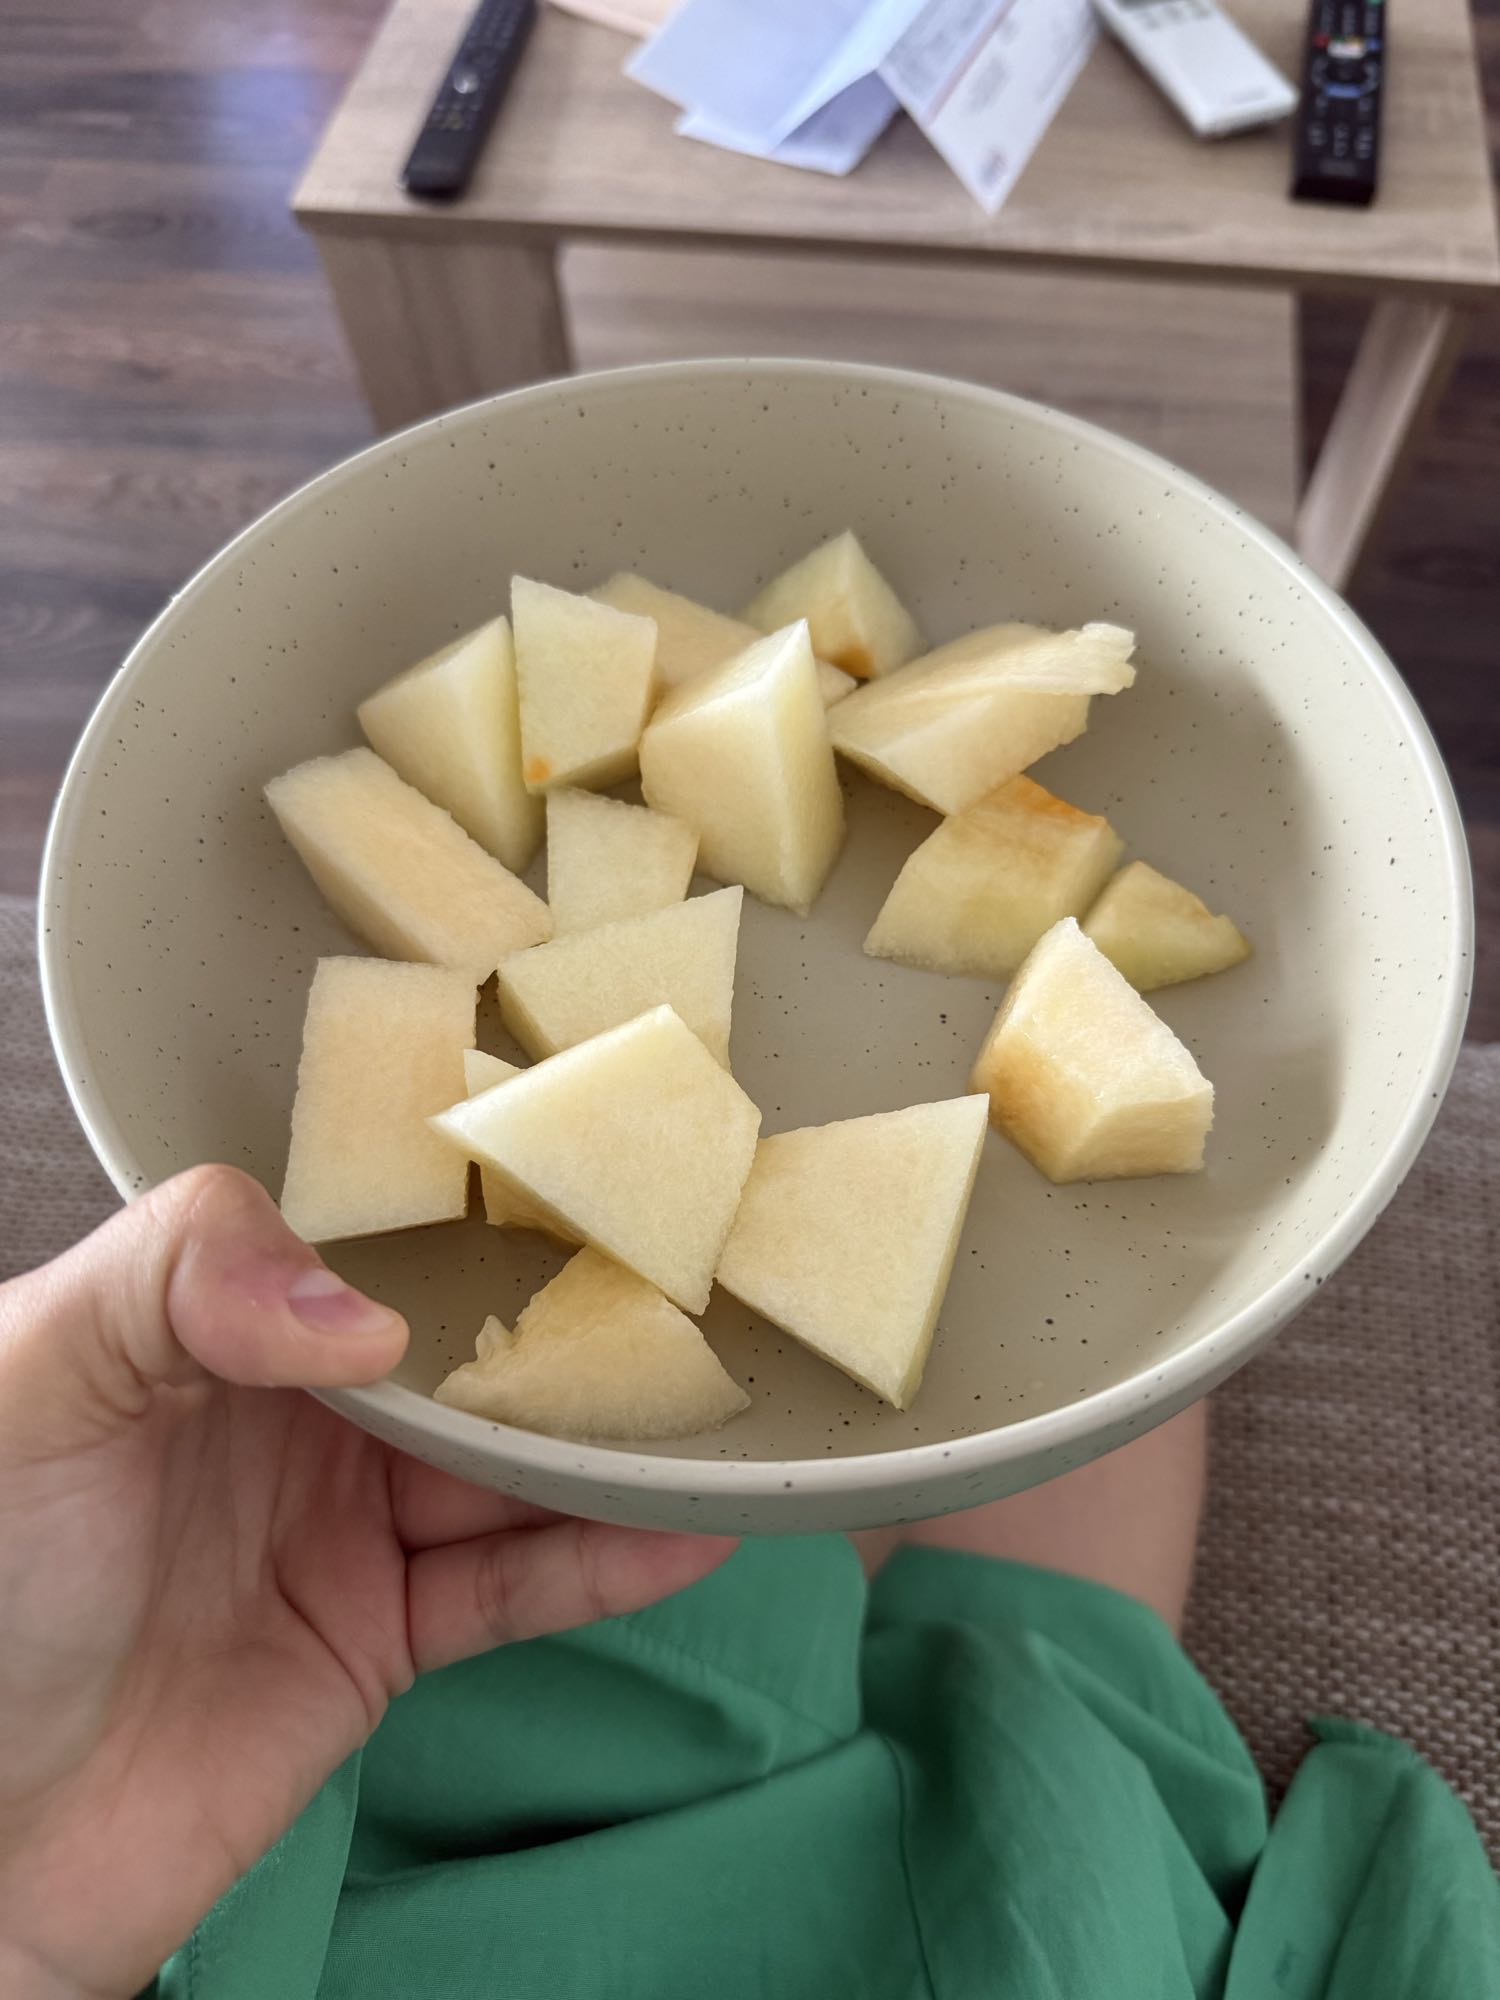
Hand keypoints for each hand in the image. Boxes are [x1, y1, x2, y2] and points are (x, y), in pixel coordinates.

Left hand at [0, 1166, 733, 1997]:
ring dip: (610, 1443)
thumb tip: (370, 1317)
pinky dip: (604, 1564)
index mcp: (213, 1322)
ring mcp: (345, 1525)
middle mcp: (294, 1414)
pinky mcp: (380, 1638)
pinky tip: (690, 1532)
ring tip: (723, 1400)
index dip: (468, 1205)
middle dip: (570, 1316)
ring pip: (510, 1466)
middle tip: (697, 1273)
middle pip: (463, 1351)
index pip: (368, 1240)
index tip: (580, 1164)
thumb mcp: (35, 1378)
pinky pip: (512, 1588)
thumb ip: (175, 1281)